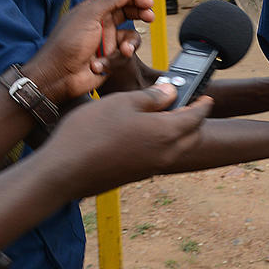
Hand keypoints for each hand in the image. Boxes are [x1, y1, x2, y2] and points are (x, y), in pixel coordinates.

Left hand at [24, 0, 154, 101]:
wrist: (59, 76)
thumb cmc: (66, 45)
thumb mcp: (88, 17)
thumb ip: (109, 1)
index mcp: (94, 11)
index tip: (147, 2)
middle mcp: (101, 24)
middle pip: (128, 13)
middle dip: (140, 15)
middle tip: (149, 17)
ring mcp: (107, 41)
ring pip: (130, 37)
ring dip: (129, 44)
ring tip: (124, 51)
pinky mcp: (111, 57)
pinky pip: (124, 55)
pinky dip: (117, 59)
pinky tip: (103, 63)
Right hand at [38, 84, 210, 198]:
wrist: (63, 172)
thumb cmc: (90, 133)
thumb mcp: (122, 103)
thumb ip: (151, 97)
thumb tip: (171, 92)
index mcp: (166, 133)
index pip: (197, 117)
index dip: (203, 105)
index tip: (206, 98)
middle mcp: (165, 154)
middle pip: (193, 136)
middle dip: (195, 120)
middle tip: (188, 106)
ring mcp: (152, 167)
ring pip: (178, 149)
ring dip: (180, 134)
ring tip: (166, 117)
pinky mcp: (138, 175)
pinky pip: (162, 158)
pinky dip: (164, 145)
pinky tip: (146, 135)